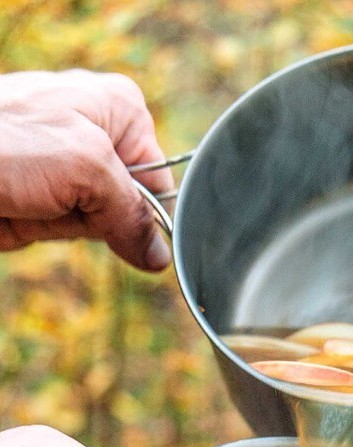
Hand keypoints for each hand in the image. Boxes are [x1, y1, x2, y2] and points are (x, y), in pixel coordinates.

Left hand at [0, 70, 173, 270]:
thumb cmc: (4, 142)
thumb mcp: (88, 169)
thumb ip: (133, 214)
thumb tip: (159, 256)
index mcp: (117, 108)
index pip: (161, 173)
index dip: (152, 207)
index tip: (136, 226)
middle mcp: (95, 134)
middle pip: (132, 201)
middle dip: (107, 216)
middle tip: (71, 201)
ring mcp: (65, 168)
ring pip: (99, 221)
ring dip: (73, 226)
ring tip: (39, 201)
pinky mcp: (40, 197)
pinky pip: (66, 230)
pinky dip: (51, 233)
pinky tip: (27, 213)